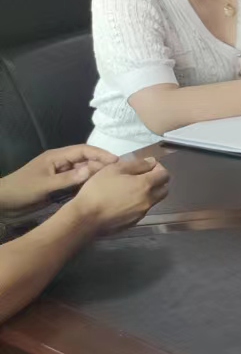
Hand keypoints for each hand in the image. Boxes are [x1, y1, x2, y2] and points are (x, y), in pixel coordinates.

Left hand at [0, 145, 119, 211]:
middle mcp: (60, 163)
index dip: (100, 154)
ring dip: (95, 174)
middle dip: (100, 164)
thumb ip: (68, 179)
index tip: (116, 161)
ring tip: (112, 180)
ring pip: (82, 171)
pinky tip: (97, 188)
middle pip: (85, 160)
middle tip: (118, 173)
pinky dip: (86, 184)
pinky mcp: (58, 185)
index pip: (83, 150)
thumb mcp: (45, 185)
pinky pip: (76, 182)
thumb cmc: (22, 190)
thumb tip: (92, 171)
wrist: (4, 203)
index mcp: (56, 157)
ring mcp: (59, 174)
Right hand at [69, 157, 169, 233]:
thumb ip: (137, 164)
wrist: (85, 218)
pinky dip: (139, 204)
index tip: (147, 166)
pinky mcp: (134, 223)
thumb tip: (152, 162)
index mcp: (146, 185)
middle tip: (141, 177)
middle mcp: (149, 200)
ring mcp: (142, 213)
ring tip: (130, 189)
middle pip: (164, 189)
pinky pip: (142, 210)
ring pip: (154, 200)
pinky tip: (123, 201)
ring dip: (148, 193)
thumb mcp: (114, 169)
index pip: (165, 175)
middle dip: (157, 181)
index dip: (158, 168)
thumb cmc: (98, 190)